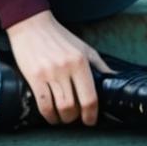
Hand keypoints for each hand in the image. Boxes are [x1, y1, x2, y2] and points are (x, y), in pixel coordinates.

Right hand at [5, 10, 116, 125]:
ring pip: (59, 108)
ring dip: (63, 118)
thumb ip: (100, 66)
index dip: (91, 115)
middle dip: (76, 118)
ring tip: (63, 117)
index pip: (90, 97)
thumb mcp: (84, 48)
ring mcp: (49, 73)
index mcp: (80, 61)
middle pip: (74, 106)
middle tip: (75, 117)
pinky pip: (43, 105)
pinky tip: (51, 115)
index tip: (90, 120)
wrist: (31, 24)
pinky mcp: (34, 77)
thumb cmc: (60, 37)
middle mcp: (66, 68)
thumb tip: (115, 79)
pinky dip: (49, 115)